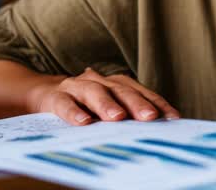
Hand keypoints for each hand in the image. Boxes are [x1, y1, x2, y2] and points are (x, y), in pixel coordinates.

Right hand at [30, 67, 180, 125]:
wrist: (43, 95)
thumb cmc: (83, 106)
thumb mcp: (105, 110)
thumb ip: (126, 117)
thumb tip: (155, 134)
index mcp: (114, 84)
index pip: (140, 92)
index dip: (156, 103)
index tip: (172, 118)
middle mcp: (98, 81)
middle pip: (120, 90)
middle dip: (137, 103)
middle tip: (150, 117)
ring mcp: (76, 87)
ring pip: (94, 92)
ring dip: (107, 104)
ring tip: (118, 117)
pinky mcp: (55, 97)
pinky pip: (65, 104)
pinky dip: (74, 112)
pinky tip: (83, 122)